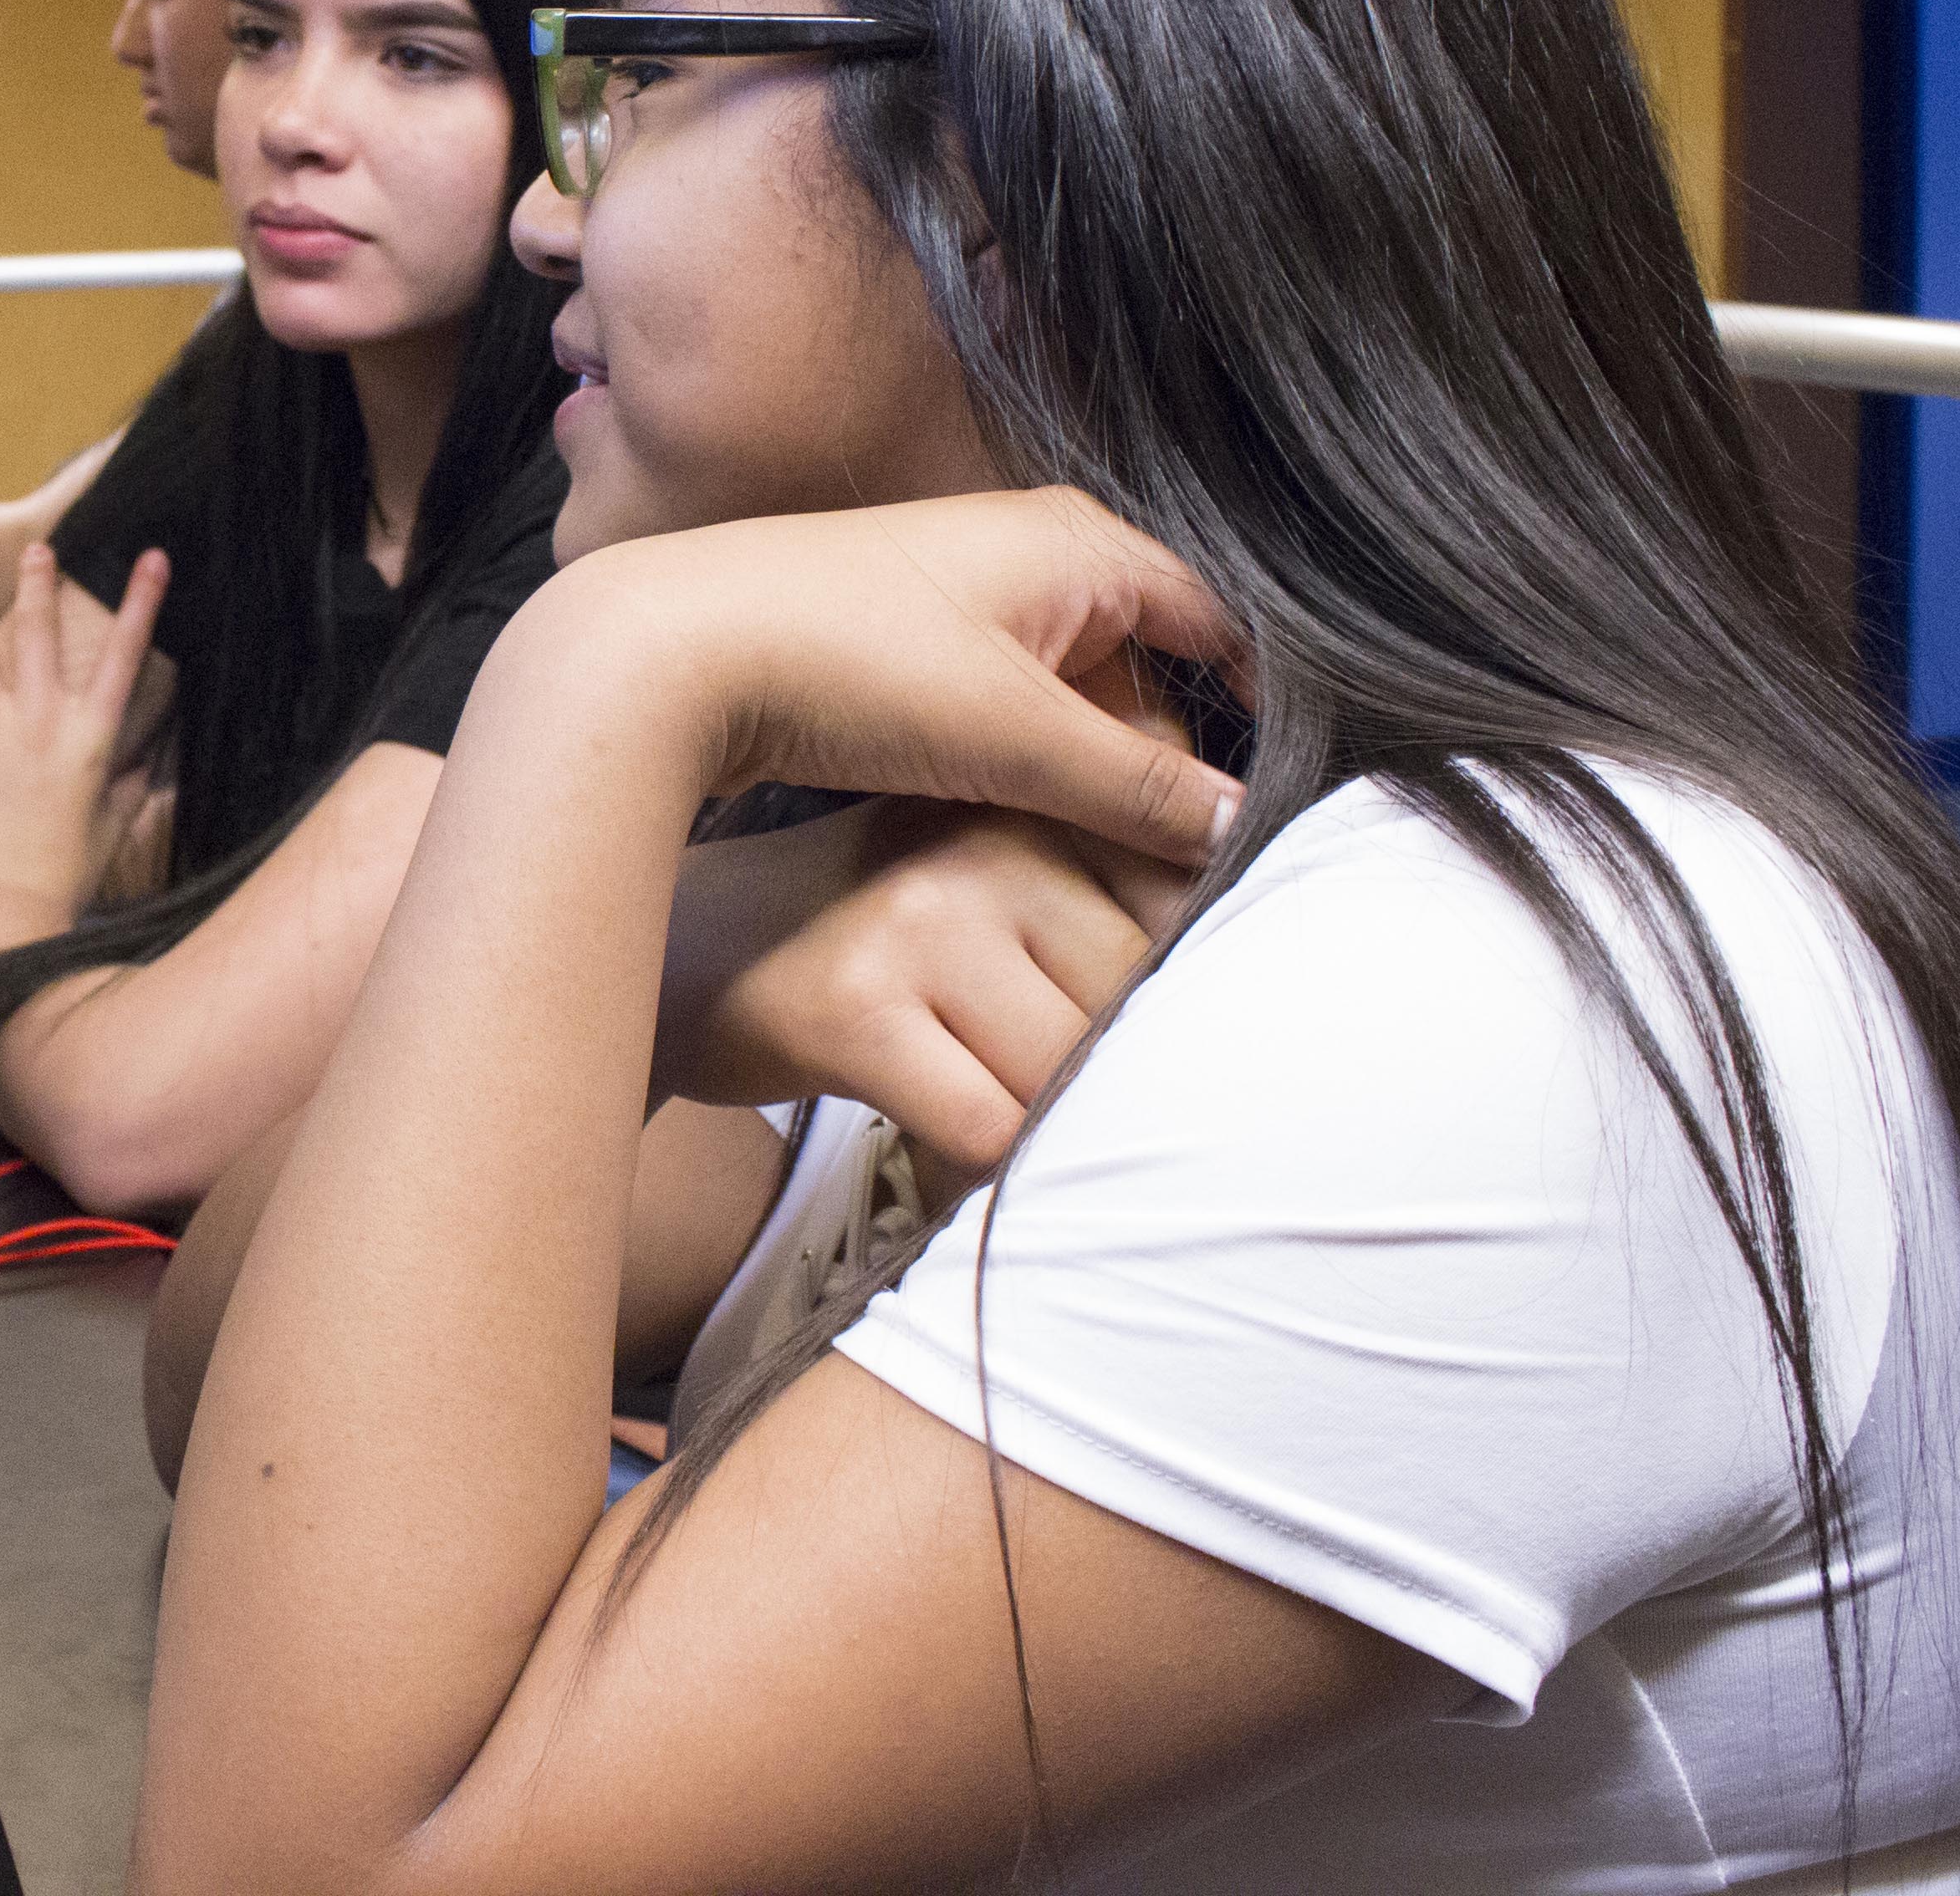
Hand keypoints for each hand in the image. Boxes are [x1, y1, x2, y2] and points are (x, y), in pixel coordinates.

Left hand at [0, 544, 169, 964]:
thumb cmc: (59, 886)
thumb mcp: (107, 837)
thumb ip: (127, 793)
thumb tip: (146, 767)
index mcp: (90, 743)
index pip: (125, 657)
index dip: (142, 602)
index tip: (154, 557)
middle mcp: (40, 727)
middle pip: (41, 634)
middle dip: (38, 582)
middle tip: (35, 548)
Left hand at [540, 490, 1245, 868]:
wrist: (671, 652)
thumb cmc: (851, 666)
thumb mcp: (1015, 737)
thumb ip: (1135, 785)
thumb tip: (1237, 827)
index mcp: (1082, 542)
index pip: (1218, 626)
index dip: (1248, 719)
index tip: (1250, 815)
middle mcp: (1034, 550)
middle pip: (1145, 669)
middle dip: (1154, 763)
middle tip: (1163, 864)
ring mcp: (965, 594)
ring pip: (1070, 697)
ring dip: (1082, 775)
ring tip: (1088, 861)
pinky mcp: (907, 642)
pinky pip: (1003, 709)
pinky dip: (1019, 766)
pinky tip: (1010, 829)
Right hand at [657, 798, 1188, 1176]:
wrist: (700, 951)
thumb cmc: (881, 928)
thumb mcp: (994, 865)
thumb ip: (1114, 876)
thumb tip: (1259, 927)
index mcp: (1034, 797)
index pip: (1187, 904)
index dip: (1169, 988)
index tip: (1105, 1009)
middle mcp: (983, 842)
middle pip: (1137, 1002)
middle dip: (1097, 1067)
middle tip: (1019, 1067)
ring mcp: (919, 920)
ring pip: (1070, 1071)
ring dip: (1036, 1119)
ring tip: (974, 1092)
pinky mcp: (858, 1008)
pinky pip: (990, 1129)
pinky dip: (974, 1162)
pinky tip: (928, 1129)